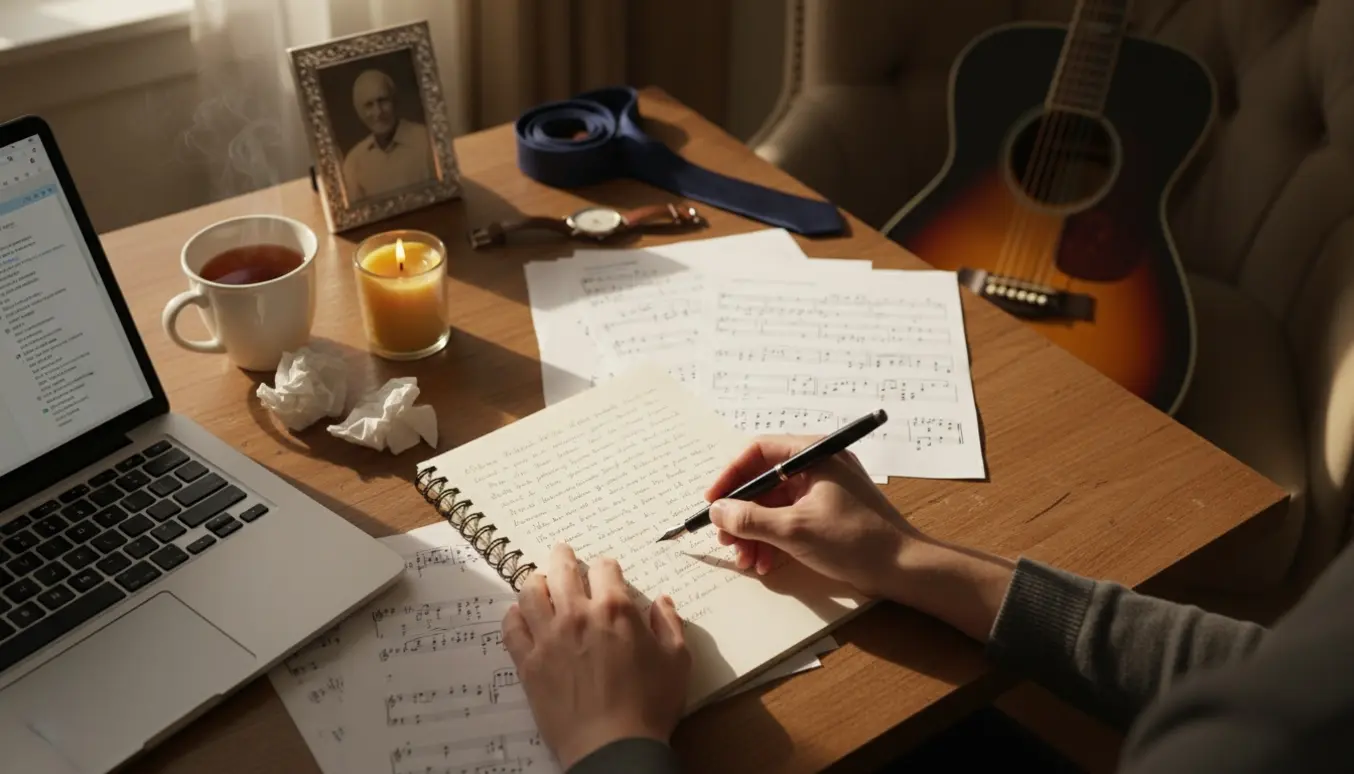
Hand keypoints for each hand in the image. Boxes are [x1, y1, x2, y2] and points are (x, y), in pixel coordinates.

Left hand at [503, 544, 690, 769]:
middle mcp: (577, 614)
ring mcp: (548, 637)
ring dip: (536, 582)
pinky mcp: (528, 663)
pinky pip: (511, 627)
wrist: (613, 747)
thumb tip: (662, 602)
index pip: (605, 567)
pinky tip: (520, 616)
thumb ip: (669, 625)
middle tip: (562, 554)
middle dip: (563, 557)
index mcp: (615, 609)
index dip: (606, 567)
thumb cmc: (649, 706)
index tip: (606, 572)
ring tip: (540, 584)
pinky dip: (514, 616)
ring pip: (530, 592)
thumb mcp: (677, 661)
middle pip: (562, 569)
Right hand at [705, 435, 920, 598]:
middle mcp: (819, 466)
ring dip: (755, 532)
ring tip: (745, 559)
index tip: (712, 502)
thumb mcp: (794, 530)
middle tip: (724, 538)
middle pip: (765, 482)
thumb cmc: (854, 540)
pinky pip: (790, 520)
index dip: (731, 476)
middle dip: (742, 513)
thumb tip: (717, 509)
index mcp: (814, 455)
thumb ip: (750, 518)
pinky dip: (774, 539)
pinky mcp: (828, 515)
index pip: (759, 452)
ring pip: (775, 505)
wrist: (904, 569)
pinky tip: (764, 563)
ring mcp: (825, 491)